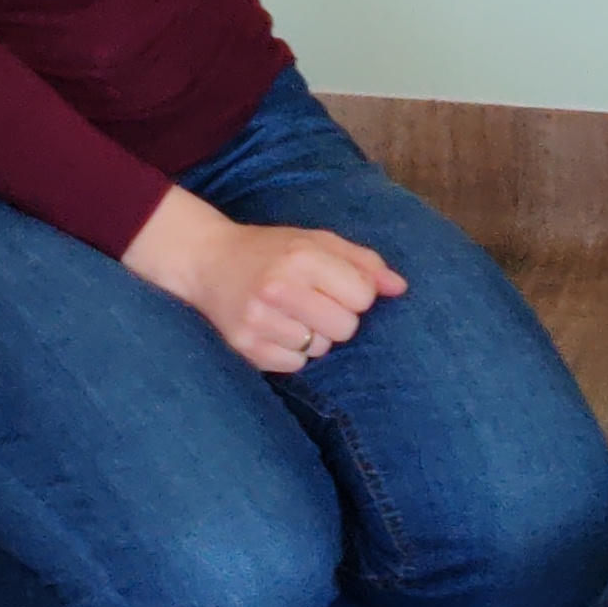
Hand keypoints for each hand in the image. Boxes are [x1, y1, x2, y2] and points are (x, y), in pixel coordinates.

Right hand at [125, 190, 405, 373]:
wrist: (206, 262)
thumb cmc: (271, 250)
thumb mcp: (317, 241)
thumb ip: (363, 262)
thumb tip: (400, 288)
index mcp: (301, 256)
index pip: (363, 296)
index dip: (356, 293)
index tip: (336, 285)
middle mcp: (278, 288)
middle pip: (346, 328)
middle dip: (338, 317)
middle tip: (313, 301)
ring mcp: (258, 321)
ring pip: (321, 349)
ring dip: (314, 335)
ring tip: (290, 313)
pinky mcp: (245, 348)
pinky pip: (296, 365)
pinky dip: (292, 351)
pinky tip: (275, 328)